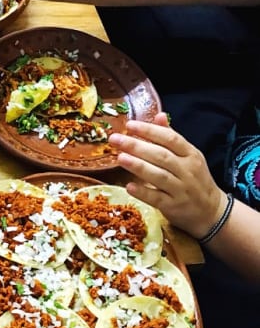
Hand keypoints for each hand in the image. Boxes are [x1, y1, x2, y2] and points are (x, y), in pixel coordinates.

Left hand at [109, 113, 227, 239]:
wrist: (211, 211)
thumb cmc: (195, 179)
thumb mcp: (190, 156)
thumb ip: (173, 137)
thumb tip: (159, 115)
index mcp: (191, 154)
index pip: (170, 138)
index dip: (149, 130)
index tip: (130, 125)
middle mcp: (187, 170)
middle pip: (161, 156)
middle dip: (137, 146)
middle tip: (115, 139)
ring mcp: (181, 190)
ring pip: (159, 176)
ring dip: (138, 166)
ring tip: (120, 157)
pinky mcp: (174, 207)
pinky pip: (157, 199)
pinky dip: (143, 192)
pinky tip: (129, 186)